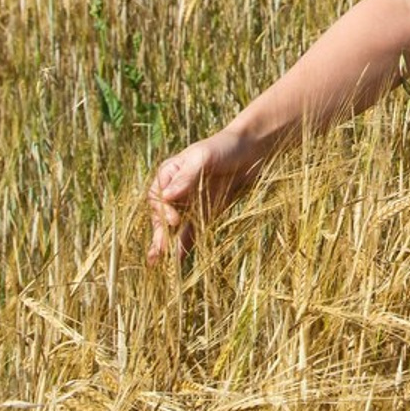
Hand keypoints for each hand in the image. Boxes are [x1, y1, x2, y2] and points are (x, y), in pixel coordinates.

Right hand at [146, 128, 265, 263]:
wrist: (252, 149)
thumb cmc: (225, 146)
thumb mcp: (204, 156)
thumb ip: (186, 176)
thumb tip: (166, 196)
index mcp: (170, 173)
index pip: (157, 196)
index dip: (162, 211)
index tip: (174, 220)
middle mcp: (176, 190)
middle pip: (162, 215)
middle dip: (159, 234)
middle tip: (157, 253)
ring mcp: (190, 203)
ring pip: (174, 227)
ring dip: (166, 244)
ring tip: (158, 264)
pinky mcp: (205, 213)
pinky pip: (192, 231)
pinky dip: (184, 245)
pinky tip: (177, 261)